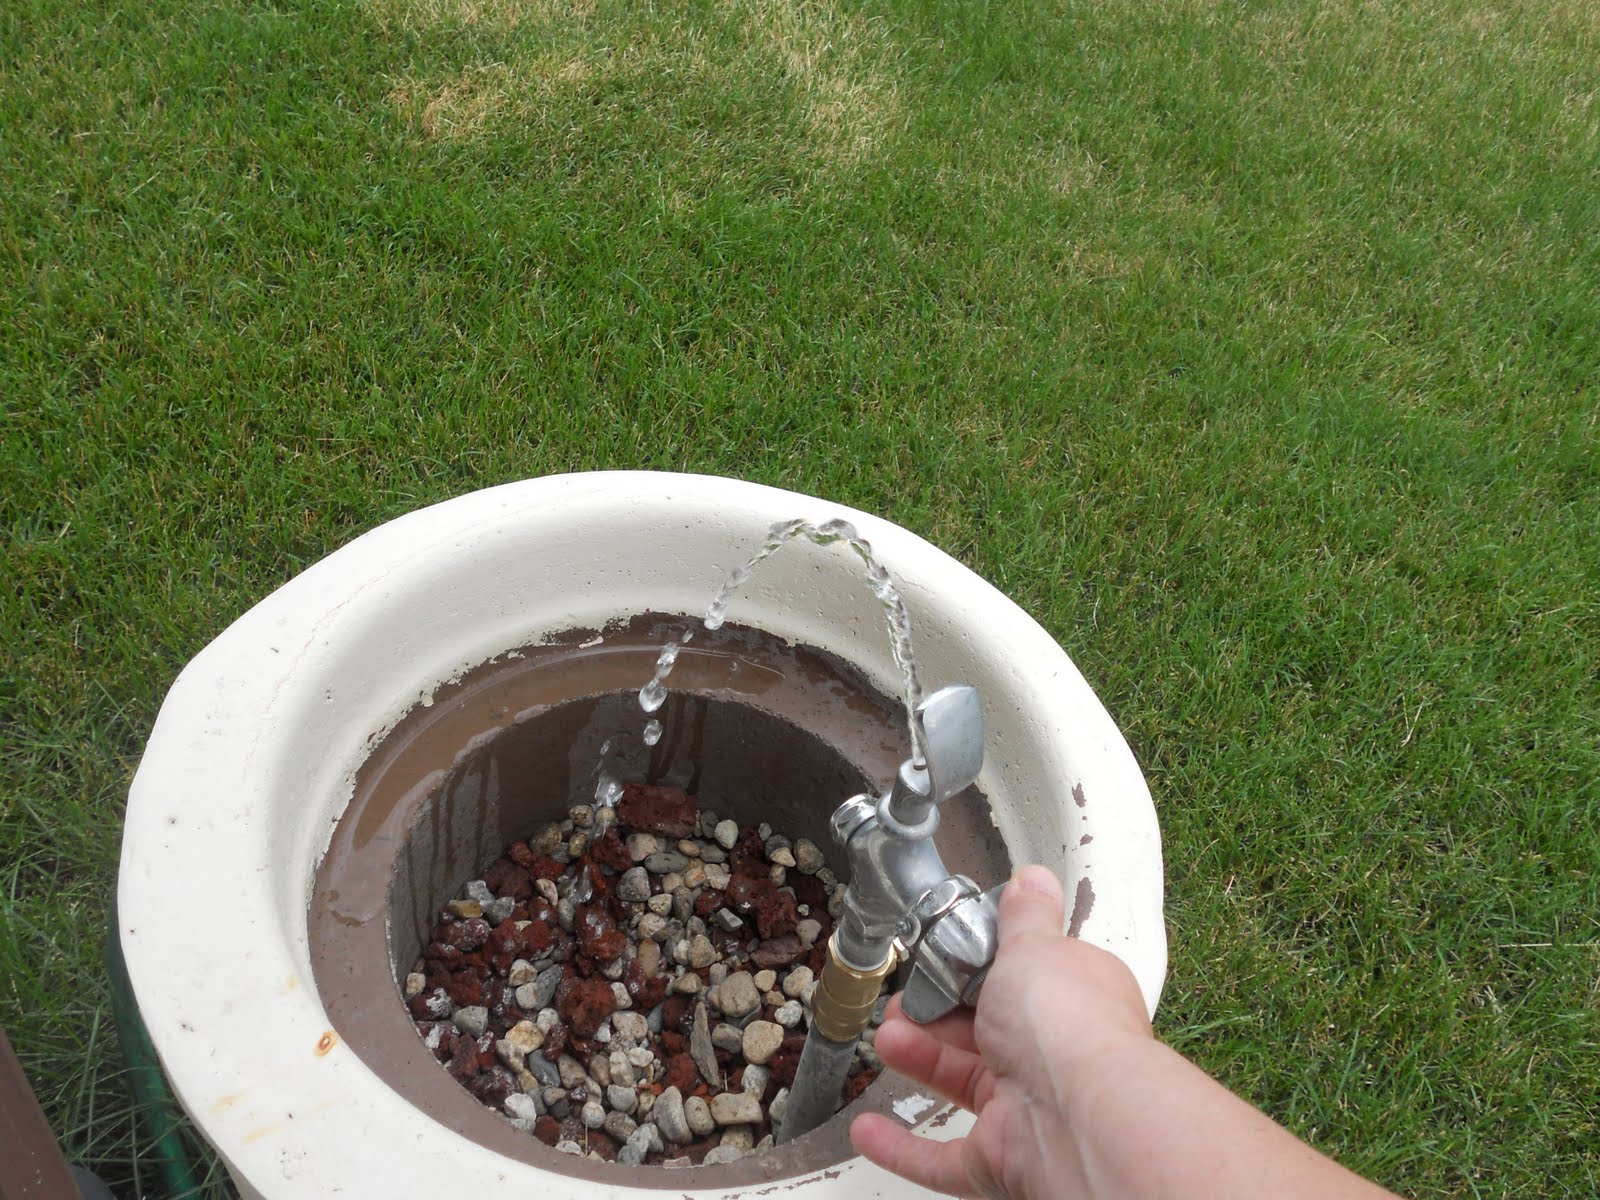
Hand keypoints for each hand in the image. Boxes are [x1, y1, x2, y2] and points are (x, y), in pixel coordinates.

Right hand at [849, 864, 1152, 1199]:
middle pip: (985, 1031)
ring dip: (918, 1060)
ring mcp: (1028, 1110)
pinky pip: (943, 1157)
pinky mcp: (1001, 1159)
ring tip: (886, 1039)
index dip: (979, 966)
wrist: (1079, 1116)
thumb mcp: (1034, 947)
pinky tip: (869, 1129)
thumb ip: (1024, 916)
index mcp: (1071, 999)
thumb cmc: (1066, 1026)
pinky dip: (902, 1144)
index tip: (941, 955)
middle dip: (936, 1013)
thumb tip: (1033, 880)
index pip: (1023, 977)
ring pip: (962, 1083)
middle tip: (902, 1000)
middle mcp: (1055, 1055)